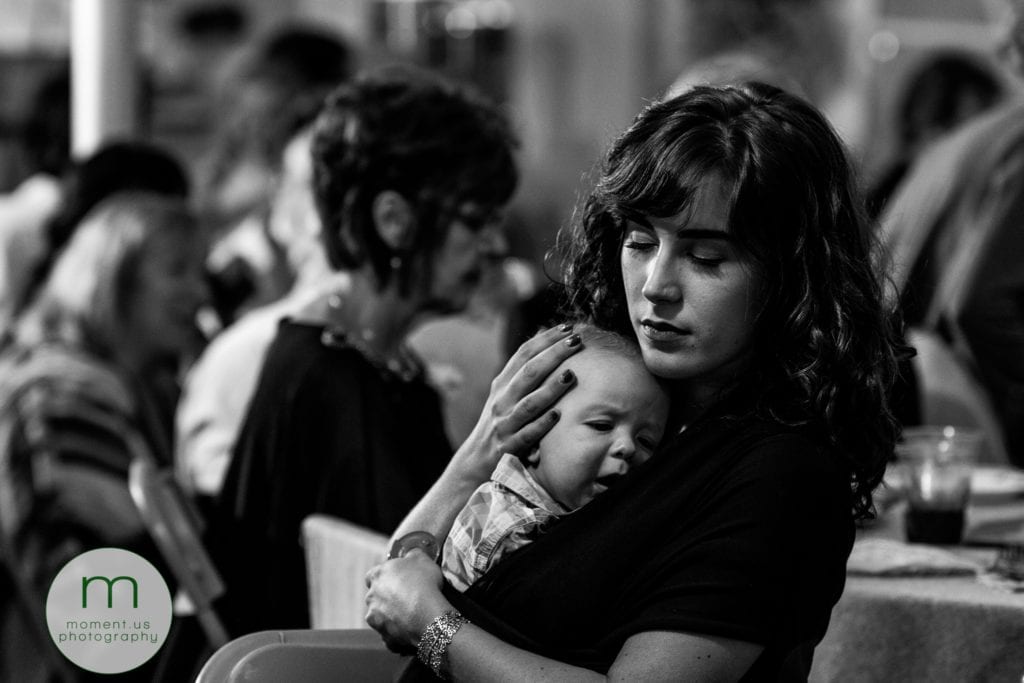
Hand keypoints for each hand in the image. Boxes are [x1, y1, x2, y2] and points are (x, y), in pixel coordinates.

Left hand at [365, 550, 450, 654]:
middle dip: (387, 598)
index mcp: (377, 575)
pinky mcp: (384, 636)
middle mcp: (371, 597)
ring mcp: (375, 618)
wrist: (427, 614)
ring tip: (411, 616)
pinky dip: (398, 633)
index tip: (399, 580)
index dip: (386, 577)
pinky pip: (389, 635)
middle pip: (376, 596)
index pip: (373, 575)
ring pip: (381, 617)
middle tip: (406, 598)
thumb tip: (411, 555)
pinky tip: (411, 630)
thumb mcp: (422, 559)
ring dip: (391, 616)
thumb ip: (412, 555)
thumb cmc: (424, 583)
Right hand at [456, 324, 582, 479]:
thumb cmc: (500, 422)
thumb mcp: (506, 394)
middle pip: (528, 373)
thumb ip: (524, 370)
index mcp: (502, 384)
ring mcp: (504, 423)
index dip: (545, 340)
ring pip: (529, 403)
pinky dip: (542, 424)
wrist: (475, 460)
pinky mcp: (508, 447)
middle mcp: (502, 400)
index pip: (523, 354)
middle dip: (553, 355)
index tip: (568, 327)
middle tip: (576, 341)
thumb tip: (546, 338)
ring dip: (551, 388)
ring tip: (571, 375)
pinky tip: (558, 415)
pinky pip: (527, 434)